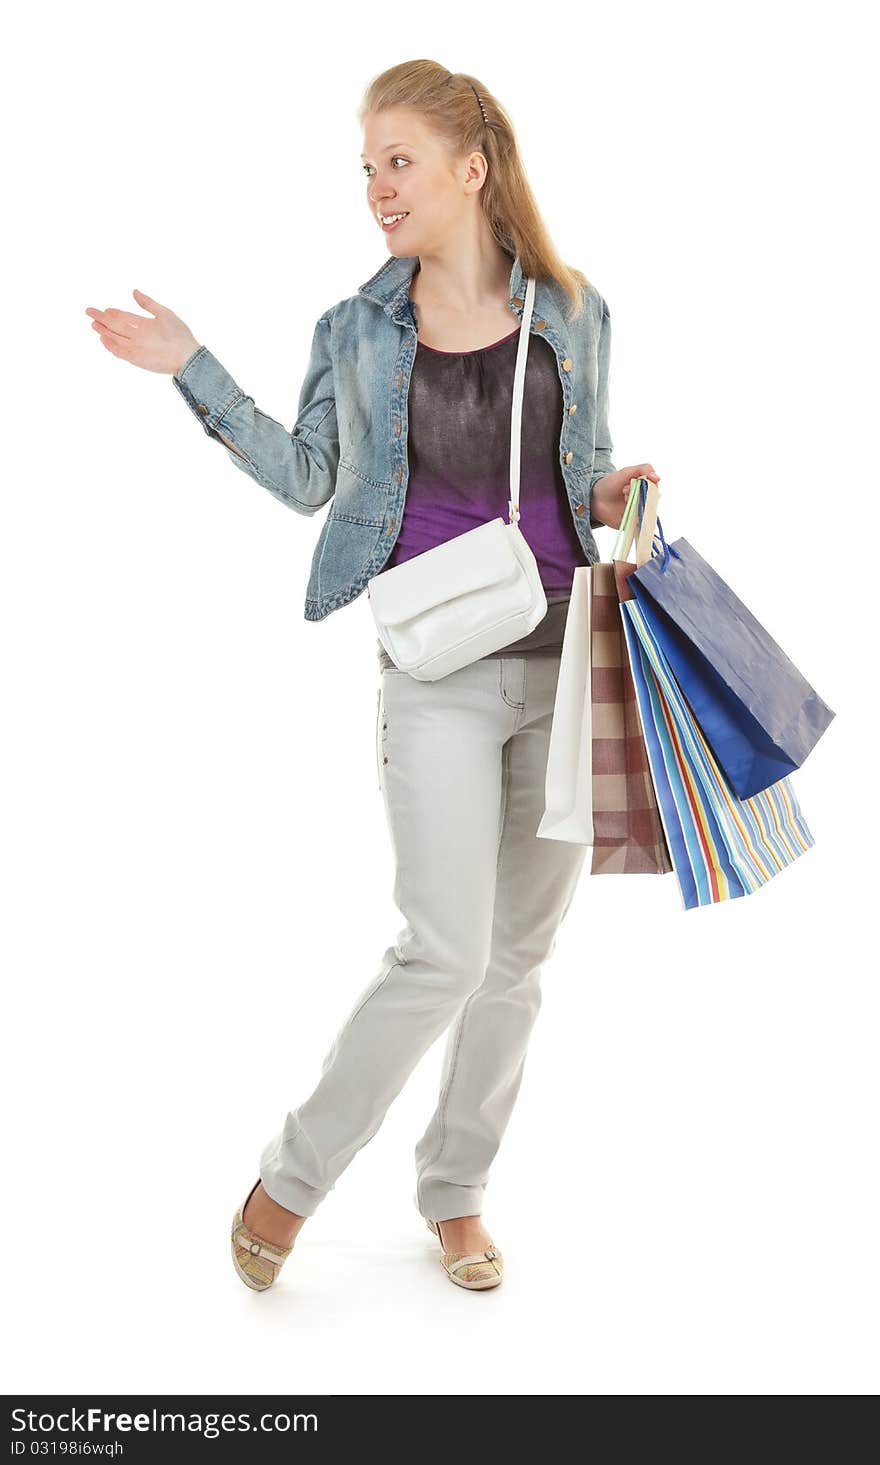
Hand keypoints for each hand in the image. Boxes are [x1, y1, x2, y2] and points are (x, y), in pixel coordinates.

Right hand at [84, 289, 200, 375]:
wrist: (187, 355)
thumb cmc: (180, 334)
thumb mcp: (164, 313)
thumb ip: (148, 303)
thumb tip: (134, 291)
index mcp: (146, 325)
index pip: (126, 318)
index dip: (115, 313)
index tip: (105, 308)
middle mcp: (139, 336)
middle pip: (117, 327)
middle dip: (103, 320)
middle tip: (90, 313)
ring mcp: (136, 347)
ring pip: (116, 338)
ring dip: (104, 331)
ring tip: (93, 324)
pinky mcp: (136, 358)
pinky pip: (120, 351)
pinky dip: (111, 345)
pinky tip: (103, 338)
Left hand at [590, 464, 660, 528]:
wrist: (595, 498)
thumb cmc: (610, 483)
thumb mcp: (627, 471)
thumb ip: (644, 469)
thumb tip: (658, 478)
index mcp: (645, 490)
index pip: (655, 490)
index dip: (647, 487)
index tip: (634, 482)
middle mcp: (644, 502)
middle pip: (652, 503)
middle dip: (640, 496)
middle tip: (624, 490)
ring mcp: (638, 514)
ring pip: (647, 514)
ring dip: (636, 506)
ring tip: (623, 498)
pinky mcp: (632, 525)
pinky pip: (641, 526)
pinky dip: (636, 521)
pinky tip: (627, 513)